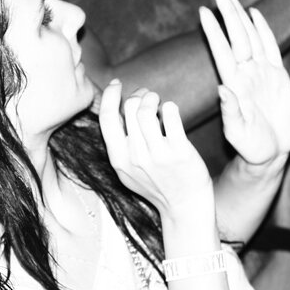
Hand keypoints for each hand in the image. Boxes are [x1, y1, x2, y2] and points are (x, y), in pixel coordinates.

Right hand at [99, 81, 212, 218]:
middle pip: (129, 108)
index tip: (116, 84)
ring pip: (147, 109)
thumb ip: (119, 144)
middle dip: (138, 95)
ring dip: (153, 97)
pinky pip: (171, 115)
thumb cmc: (157, 185)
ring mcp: (157, 154)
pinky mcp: (179, 151)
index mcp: (118, 159)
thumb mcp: (127, 170)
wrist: (184, 205)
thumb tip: (115, 109)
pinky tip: (172, 112)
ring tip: (159, 101)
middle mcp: (135, 156)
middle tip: (147, 96)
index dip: (109, 95)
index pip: (106, 118)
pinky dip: (170, 107)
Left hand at [201, 0, 289, 166]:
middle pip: (236, 37)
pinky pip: (271, 47)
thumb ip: (231, 112)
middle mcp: (245, 75)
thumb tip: (223, 90)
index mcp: (233, 86)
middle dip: (227, 13)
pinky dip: (264, 29)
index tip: (202, 12)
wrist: (270, 153)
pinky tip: (255, 14)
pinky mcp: (277, 75)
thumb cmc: (250, 147)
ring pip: (250, 37)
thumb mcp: (238, 133)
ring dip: (240, 15)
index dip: (213, 32)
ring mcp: (261, 73)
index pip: (222, 53)